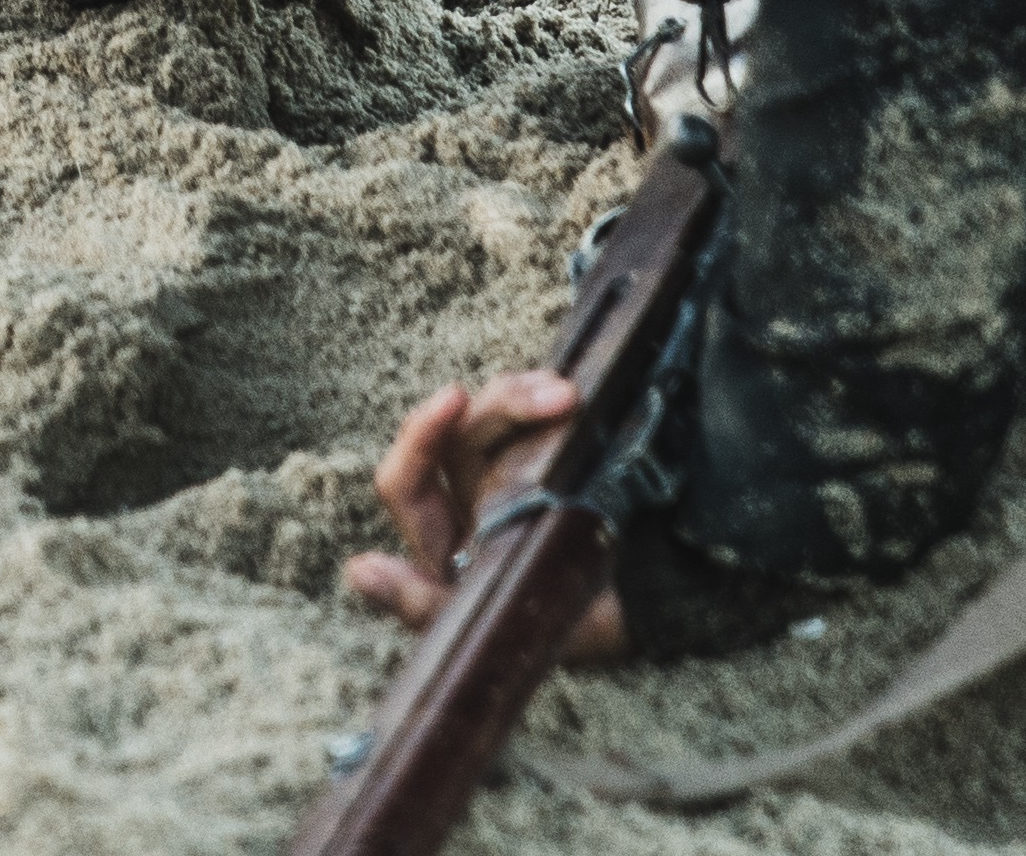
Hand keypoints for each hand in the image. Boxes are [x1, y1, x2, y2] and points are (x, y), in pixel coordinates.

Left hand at [343, 371, 628, 660]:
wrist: (666, 609)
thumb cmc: (580, 627)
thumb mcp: (508, 629)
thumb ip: (432, 607)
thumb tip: (359, 568)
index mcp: (448, 546)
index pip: (407, 484)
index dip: (417, 442)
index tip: (455, 399)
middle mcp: (472, 503)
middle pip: (462, 432)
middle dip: (502, 404)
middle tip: (561, 396)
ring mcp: (515, 474)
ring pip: (499, 413)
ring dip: (528, 397)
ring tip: (574, 398)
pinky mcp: (557, 454)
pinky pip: (539, 411)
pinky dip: (549, 397)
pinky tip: (577, 397)